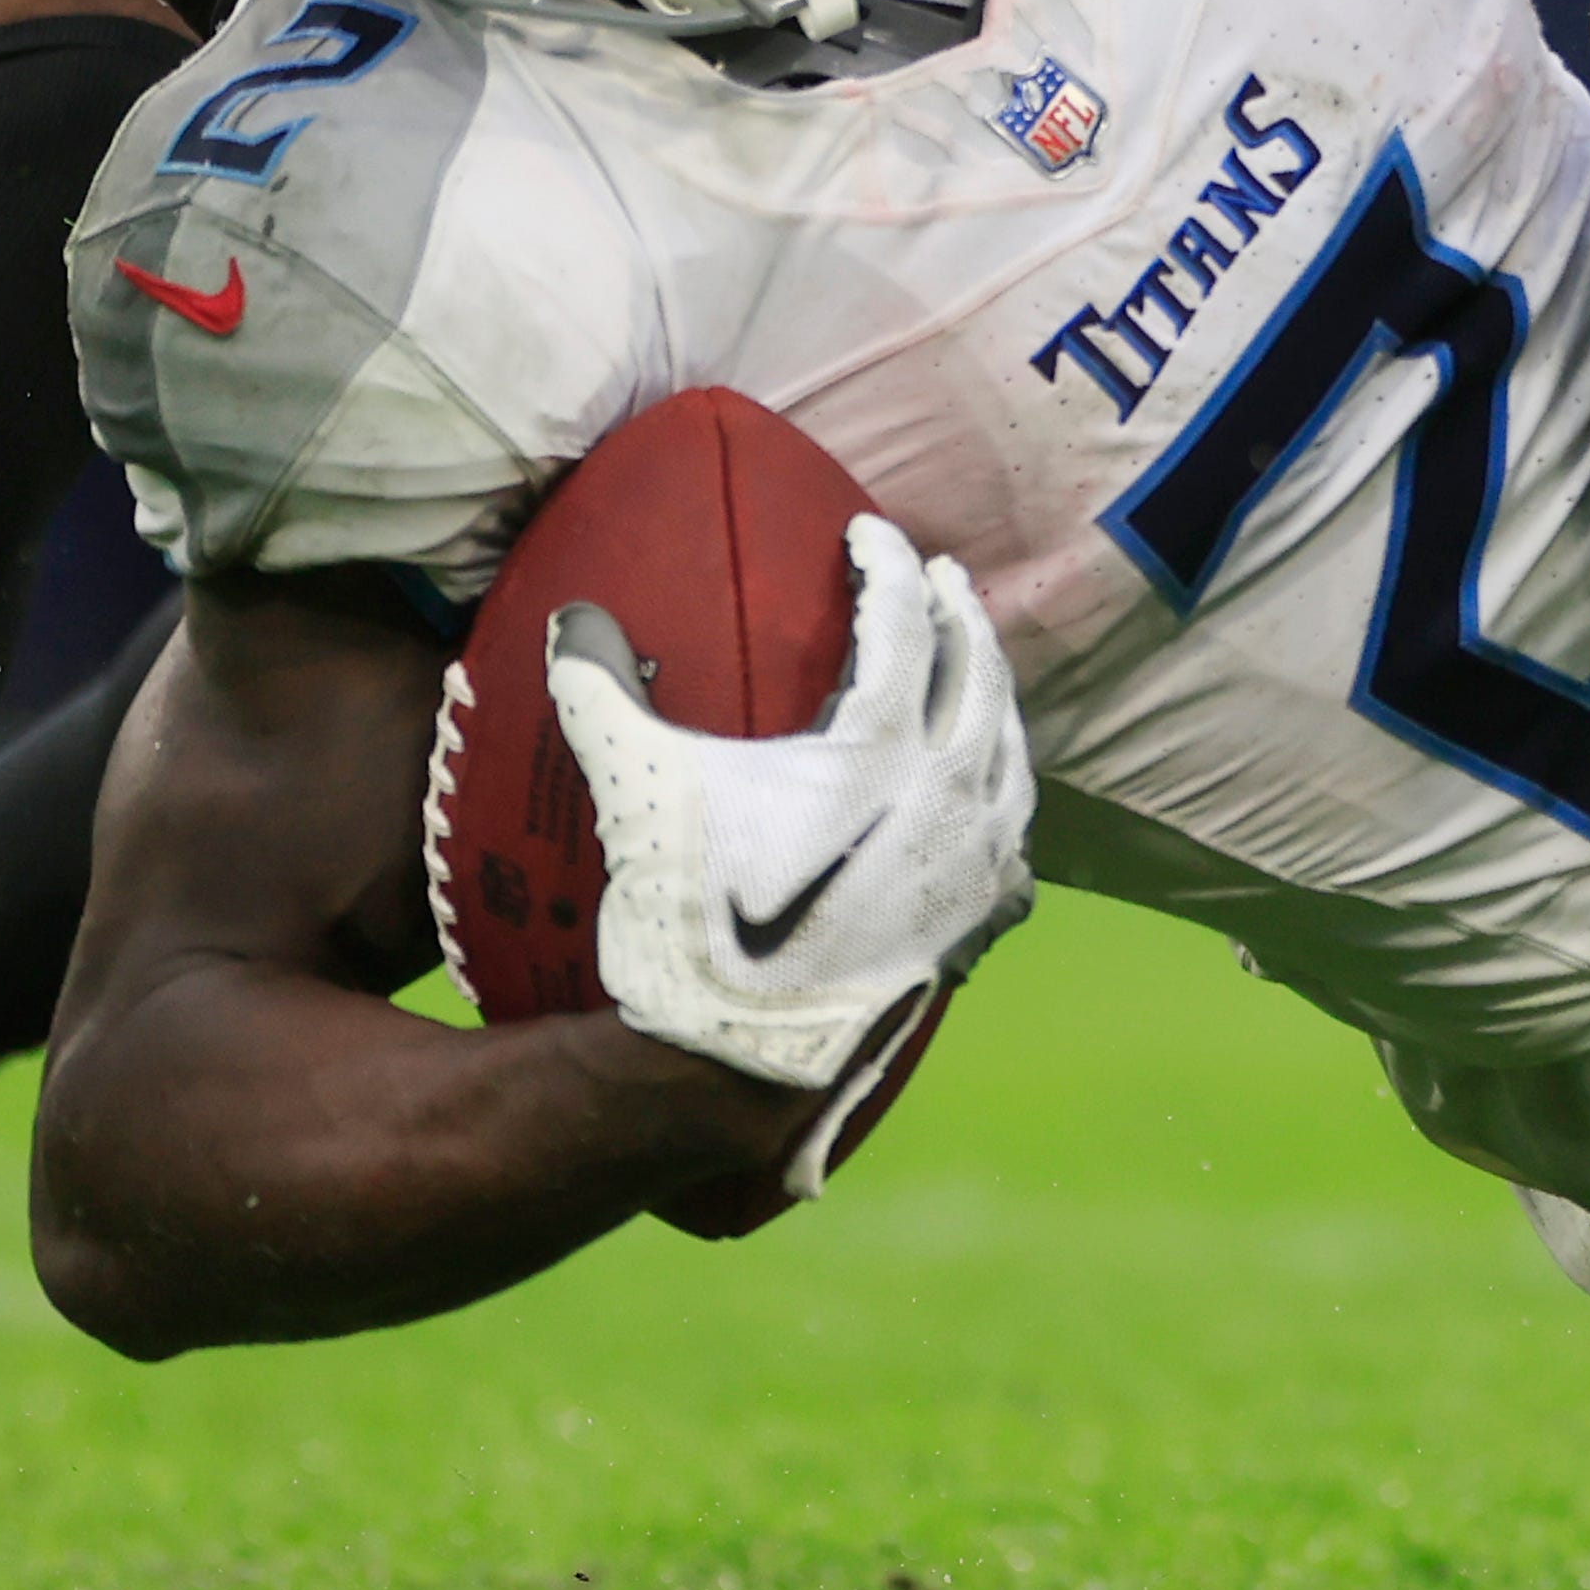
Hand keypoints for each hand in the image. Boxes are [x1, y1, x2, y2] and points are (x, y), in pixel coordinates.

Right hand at [549, 515, 1035, 1100]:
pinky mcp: (980, 922)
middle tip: (942, 577)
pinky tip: (993, 805)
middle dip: (960, 615)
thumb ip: (604, 693)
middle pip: (977, 673)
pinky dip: (1006, 804)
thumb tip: (574, 621)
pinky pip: (1015, 843)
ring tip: (977, 670)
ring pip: (1009, 751)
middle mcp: (951, 792)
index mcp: (882, 747)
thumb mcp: (641, 790)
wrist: (744, 1056)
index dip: (885, 565)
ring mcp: (978, 860)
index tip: (870, 533)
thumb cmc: (697, 918)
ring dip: (993, 698)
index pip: (901, 622)